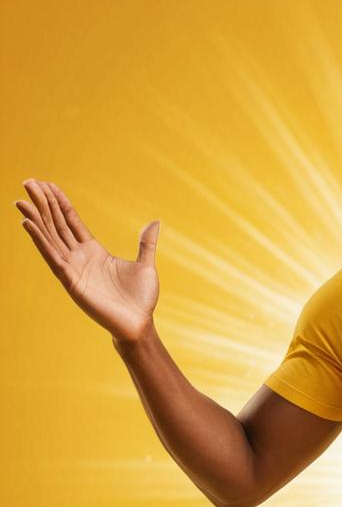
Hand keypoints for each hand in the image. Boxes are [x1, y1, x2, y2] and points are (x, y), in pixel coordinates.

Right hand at [16, 179, 159, 341]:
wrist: (140, 324)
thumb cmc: (141, 298)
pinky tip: (28, 225)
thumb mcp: (146, 265)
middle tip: (28, 182)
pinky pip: (53, 258)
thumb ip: (146, 242)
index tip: (47, 185)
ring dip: (35, 219)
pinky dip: (40, 241)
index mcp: (94, 251)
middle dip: (43, 204)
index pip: (71, 221)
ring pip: (50, 239)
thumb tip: (155, 221)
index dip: (59, 203)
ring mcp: (74, 269)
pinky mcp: (71, 283)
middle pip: (56, 225)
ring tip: (21, 201)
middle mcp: (80, 258)